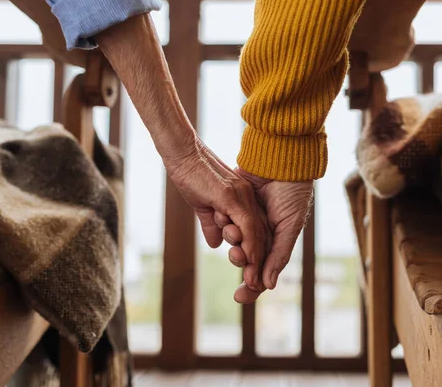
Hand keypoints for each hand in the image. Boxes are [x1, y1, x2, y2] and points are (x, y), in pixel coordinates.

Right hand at [165, 138, 268, 291]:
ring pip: (257, 234)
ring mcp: (242, 197)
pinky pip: (248, 226)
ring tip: (252, 281)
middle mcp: (248, 198)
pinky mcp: (232, 197)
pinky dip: (251, 246)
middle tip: (254, 285)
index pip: (255, 230)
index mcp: (243, 199)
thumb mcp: (203, 206)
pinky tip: (250, 263)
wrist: (180, 155)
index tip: (251, 275)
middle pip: (261, 235)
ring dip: (256, 261)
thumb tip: (216, 244)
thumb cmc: (189, 176)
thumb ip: (212, 224)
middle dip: (259, 263)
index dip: (254, 253)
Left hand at [216, 167, 313, 303]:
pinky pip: (224, 221)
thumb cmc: (293, 192)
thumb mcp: (290, 226)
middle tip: (236, 256)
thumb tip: (268, 286)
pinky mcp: (232, 205)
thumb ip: (279, 255)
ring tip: (231, 233)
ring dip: (231, 241)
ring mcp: (245, 218)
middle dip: (240, 261)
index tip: (240, 296)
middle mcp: (261, 231)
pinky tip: (220, 220)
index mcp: (278, 239)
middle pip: (246, 258)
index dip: (252, 284)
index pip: (263, 268)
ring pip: (234, 240)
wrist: (281, 159)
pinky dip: (222, 224)